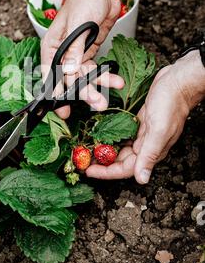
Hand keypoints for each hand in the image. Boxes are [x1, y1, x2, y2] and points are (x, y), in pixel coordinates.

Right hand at [41, 0, 121, 117]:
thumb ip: (73, 50)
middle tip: (95, 103)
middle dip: (82, 92)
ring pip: (83, 77)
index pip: (50, 74)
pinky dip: (104, 76)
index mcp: (52, 45)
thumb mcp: (78, 26)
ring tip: (107, 99)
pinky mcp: (90, 52)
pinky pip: (95, 69)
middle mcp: (62, 52)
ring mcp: (76, 53)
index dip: (56, 93)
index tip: (63, 110)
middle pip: (69, 79)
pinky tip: (116, 82)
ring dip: (96, 86)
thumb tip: (67, 71)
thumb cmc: (84, 0)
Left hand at [86, 51, 204, 183]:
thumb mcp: (159, 130)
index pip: (125, 169)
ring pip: (120, 147)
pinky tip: (100, 133)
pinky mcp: (139, 123)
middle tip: (83, 160)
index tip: (88, 171)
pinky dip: (111, 135)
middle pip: (120, 160)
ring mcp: (142, 134)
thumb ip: (149, 155)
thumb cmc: (171, 104)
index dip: (106, 172)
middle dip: (101, 162)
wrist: (178, 82)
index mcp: (151, 151)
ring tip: (88, 148)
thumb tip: (142, 179)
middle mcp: (145, 146)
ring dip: (105, 149)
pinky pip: (122, 134)